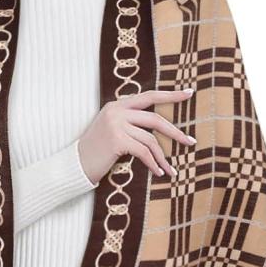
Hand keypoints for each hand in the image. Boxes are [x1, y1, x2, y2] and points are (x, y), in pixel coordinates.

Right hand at [76, 88, 197, 184]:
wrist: (75, 165)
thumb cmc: (96, 151)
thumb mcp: (112, 130)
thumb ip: (130, 123)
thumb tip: (159, 128)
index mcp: (117, 105)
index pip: (149, 96)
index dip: (170, 95)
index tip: (189, 94)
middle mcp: (117, 111)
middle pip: (155, 119)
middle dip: (175, 132)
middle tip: (190, 142)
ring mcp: (116, 124)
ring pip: (150, 140)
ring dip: (162, 157)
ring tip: (171, 170)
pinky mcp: (117, 140)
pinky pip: (143, 152)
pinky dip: (153, 163)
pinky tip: (158, 173)